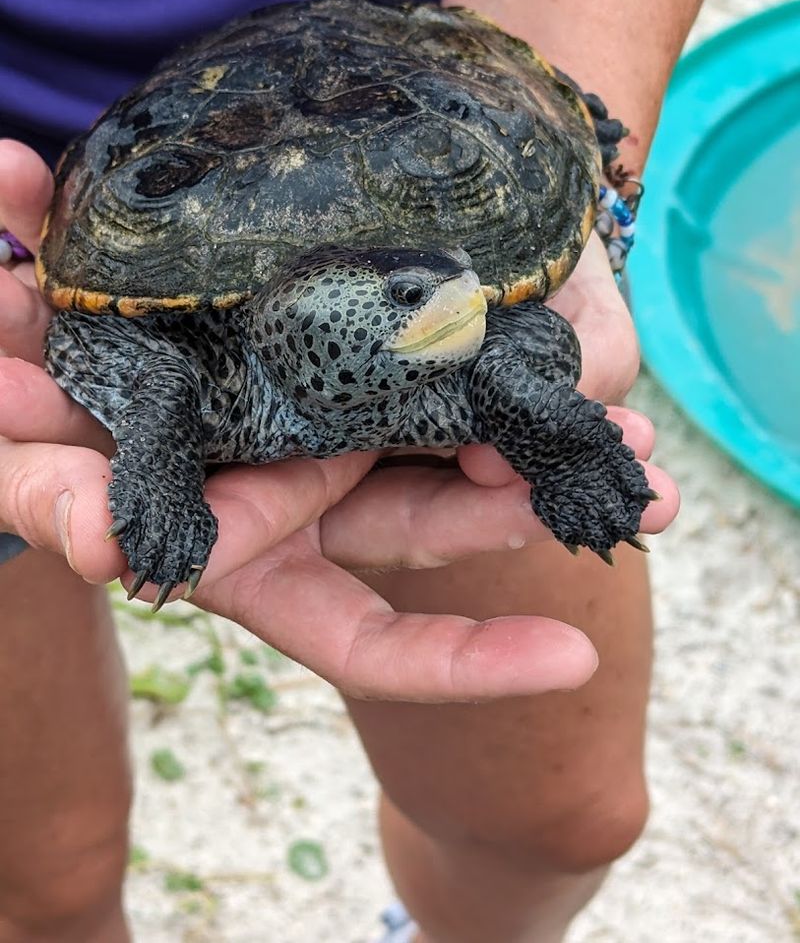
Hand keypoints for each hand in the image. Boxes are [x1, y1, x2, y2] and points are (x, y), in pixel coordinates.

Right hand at [0, 139, 677, 701]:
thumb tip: (101, 538)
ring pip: (439, 435)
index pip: (367, 635)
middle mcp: (296, 495)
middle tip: (639, 476)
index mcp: (247, 554)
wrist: (14, 353)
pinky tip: (545, 321)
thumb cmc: (23, 442)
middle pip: (438, 519)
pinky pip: (407, 355)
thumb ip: (58, 506)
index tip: (575, 663)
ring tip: (621, 404)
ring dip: (525, 417)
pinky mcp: (316, 355)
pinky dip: (471, 346)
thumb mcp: (35, 479)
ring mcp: (312, 424)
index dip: (462, 660)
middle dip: (531, 504)